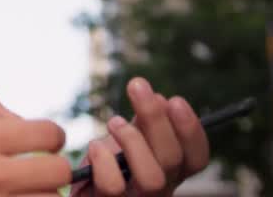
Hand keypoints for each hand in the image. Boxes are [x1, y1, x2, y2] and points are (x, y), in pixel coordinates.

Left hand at [72, 78, 210, 196]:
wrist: (75, 190)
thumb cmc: (105, 163)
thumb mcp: (129, 139)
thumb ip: (144, 124)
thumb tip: (159, 99)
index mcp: (170, 172)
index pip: (196, 157)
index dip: (191, 130)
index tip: (175, 100)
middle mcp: (159, 191)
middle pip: (172, 160)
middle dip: (156, 118)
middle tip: (137, 86)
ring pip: (152, 179)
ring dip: (133, 141)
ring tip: (114, 122)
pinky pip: (113, 187)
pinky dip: (104, 161)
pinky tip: (95, 147)